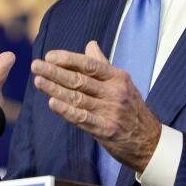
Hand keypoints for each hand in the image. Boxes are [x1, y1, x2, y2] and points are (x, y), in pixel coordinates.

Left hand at [31, 40, 161, 172]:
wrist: (148, 140)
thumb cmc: (131, 108)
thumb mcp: (122, 83)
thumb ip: (103, 64)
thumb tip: (90, 45)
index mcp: (117, 77)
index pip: (89, 65)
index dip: (68, 59)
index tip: (49, 56)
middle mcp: (115, 92)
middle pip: (80, 80)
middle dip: (55, 72)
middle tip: (36, 65)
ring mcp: (110, 111)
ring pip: (78, 98)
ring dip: (55, 89)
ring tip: (38, 81)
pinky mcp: (106, 129)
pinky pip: (82, 118)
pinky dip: (66, 111)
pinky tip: (52, 103)